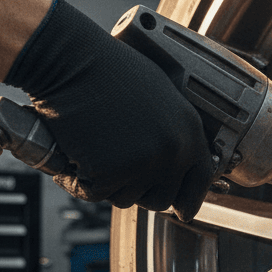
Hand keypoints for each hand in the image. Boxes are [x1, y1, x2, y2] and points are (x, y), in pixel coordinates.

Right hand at [4, 0, 214, 213]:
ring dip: (107, 182)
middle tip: (116, 165)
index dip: (189, 199)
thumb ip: (172, 131)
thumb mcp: (160, 96)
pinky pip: (95, 193)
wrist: (71, 60)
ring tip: (95, 146)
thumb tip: (175, 162)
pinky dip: (78, 180)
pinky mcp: (110, 173)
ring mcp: (143, 163)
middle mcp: (172, 150)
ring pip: (126, 199)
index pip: (200, 180)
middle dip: (138, 190)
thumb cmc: (107, 70)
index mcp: (188, 129)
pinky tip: (75, 151)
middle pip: (161, 199)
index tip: (183, 211)